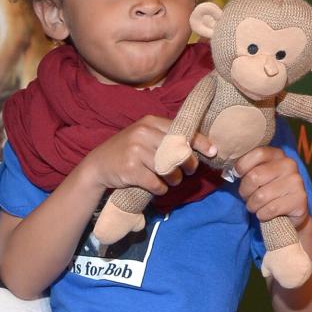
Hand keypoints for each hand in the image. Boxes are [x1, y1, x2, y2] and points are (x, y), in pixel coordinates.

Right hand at [79, 115, 215, 195]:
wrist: (98, 165)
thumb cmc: (127, 151)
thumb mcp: (144, 136)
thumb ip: (165, 138)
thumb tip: (196, 148)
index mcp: (150, 122)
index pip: (182, 131)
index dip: (200, 142)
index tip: (213, 151)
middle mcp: (143, 133)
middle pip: (179, 151)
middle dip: (188, 165)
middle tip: (187, 171)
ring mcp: (136, 151)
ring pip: (169, 169)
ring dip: (174, 179)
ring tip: (170, 180)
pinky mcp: (131, 170)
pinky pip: (157, 183)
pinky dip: (160, 189)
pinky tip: (156, 187)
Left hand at [234, 146, 308, 228]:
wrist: (288, 213)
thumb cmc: (266, 190)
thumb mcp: (256, 174)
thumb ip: (245, 167)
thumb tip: (229, 167)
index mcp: (277, 154)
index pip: (257, 153)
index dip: (242, 166)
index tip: (238, 175)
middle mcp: (289, 164)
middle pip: (254, 176)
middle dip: (245, 191)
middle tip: (247, 196)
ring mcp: (296, 182)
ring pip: (260, 196)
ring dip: (252, 205)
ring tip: (256, 206)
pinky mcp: (300, 200)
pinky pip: (270, 209)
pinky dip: (262, 214)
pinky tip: (266, 213)